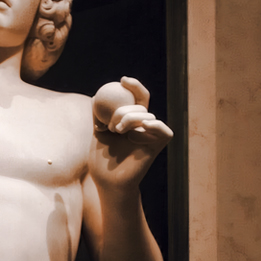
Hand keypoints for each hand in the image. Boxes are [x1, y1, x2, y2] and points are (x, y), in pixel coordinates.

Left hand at [90, 77, 173, 192]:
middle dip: (123, 109)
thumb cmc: (102, 160)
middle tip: (111, 122)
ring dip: (129, 118)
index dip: (134, 86)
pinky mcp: (158, 145)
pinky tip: (139, 129)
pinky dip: (153, 126)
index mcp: (132, 121)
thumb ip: (98, 115)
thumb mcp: (98, 132)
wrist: (108, 180)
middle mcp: (144, 126)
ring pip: (147, 115)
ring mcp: (152, 135)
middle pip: (141, 105)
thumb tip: (97, 96)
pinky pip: (163, 130)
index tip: (122, 80)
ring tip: (116, 132)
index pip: (138, 97)